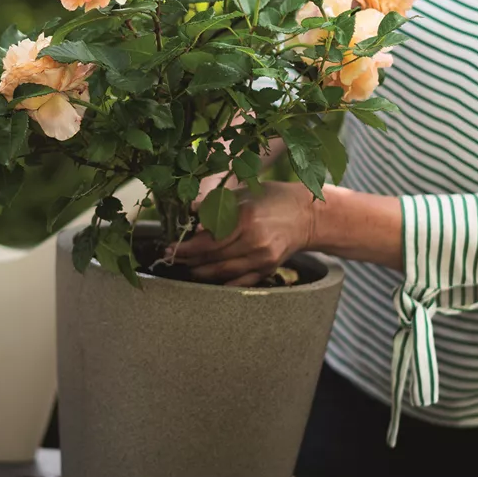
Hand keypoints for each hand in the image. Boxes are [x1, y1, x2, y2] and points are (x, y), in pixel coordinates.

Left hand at [171, 181, 320, 286]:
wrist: (307, 215)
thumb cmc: (273, 199)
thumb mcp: (243, 194)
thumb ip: (215, 205)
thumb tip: (188, 213)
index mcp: (245, 219)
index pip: (207, 241)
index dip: (186, 248)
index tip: (170, 248)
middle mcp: (254, 242)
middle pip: (213, 259)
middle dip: (190, 261)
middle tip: (173, 259)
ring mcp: (262, 258)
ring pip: (224, 273)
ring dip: (202, 273)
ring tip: (188, 268)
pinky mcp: (268, 269)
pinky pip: (240, 282)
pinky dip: (223, 282)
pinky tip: (210, 278)